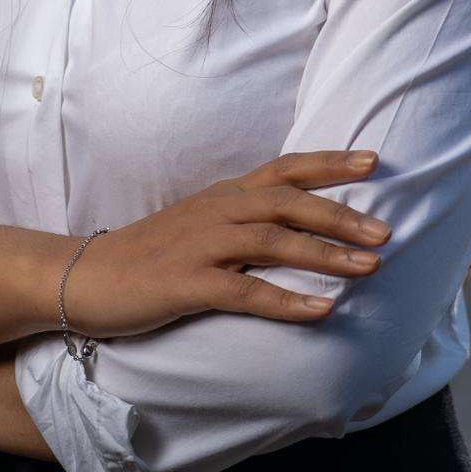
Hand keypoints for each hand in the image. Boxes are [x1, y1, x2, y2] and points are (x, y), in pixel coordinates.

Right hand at [61, 150, 391, 338]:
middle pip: (288, 203)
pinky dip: (287, 301)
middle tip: (387, 230)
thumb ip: (241, 220)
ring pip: (274, 243)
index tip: (374, 161)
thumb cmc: (147, 255)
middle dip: (342, 215)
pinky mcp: (186, 285)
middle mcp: (217, 211)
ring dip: (326, 255)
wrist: (83, 277)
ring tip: (370, 268)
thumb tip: (293, 226)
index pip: (285, 169)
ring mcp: (201, 246)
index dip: (329, 163)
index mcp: (223, 195)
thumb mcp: (199, 225)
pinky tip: (322, 311)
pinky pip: (246, 292)